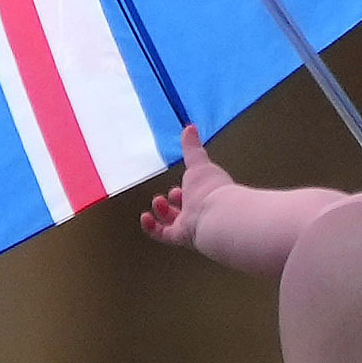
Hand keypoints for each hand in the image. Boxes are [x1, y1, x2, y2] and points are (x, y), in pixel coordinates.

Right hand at [142, 132, 231, 249]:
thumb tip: (190, 126)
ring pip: (173, 222)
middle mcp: (200, 212)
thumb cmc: (211, 189)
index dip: (184, 189)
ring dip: (162, 212)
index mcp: (207, 194)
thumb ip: (192, 147)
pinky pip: (162, 234)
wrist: (216, 215)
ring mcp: (191, 226)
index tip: (177, 186)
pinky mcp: (180, 236)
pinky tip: (145, 217)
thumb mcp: (198, 163)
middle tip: (165, 196)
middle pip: (184, 210)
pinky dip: (151, 227)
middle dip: (172, 202)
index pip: (194, 194)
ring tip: (157, 202)